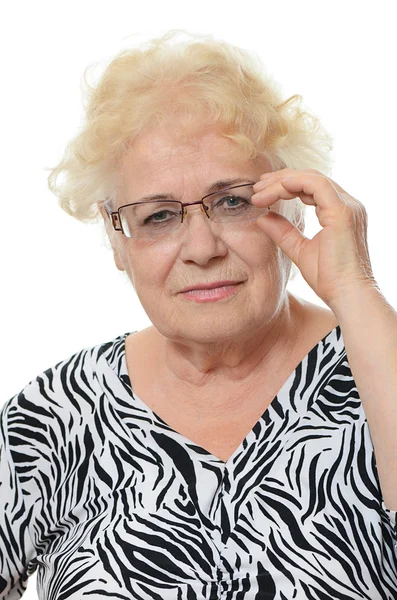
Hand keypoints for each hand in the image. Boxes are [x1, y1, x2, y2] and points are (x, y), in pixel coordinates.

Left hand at [252, 168, 376, 310]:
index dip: (285, 186)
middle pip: (310, 178)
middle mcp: (347, 205)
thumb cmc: (329, 279)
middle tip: (256, 188)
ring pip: (311, 178)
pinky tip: (274, 189)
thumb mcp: (300, 251)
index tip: (261, 194)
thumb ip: (283, 232)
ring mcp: (347, 206)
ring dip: (282, 181)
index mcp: (339, 212)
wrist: (346, 295)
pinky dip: (293, 183)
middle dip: (280, 180)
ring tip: (259, 193)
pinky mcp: (342, 212)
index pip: (310, 187)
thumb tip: (263, 217)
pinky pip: (316, 185)